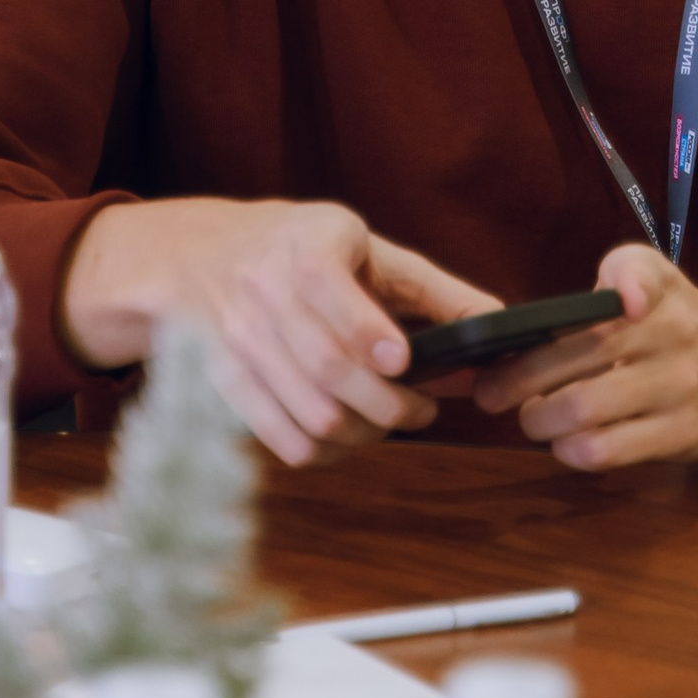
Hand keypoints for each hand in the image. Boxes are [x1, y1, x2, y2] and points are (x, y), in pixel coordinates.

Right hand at [60, 196, 500, 468]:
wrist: (199, 254)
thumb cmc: (303, 249)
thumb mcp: (367, 248)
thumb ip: (432, 289)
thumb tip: (498, 325)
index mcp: (305, 245)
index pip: (324, 284)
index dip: (364, 328)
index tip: (402, 361)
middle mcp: (262, 291)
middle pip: (324, 366)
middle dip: (385, 403)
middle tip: (421, 411)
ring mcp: (236, 341)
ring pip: (306, 412)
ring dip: (361, 434)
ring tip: (388, 422)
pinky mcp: (224, 385)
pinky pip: (279, 439)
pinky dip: (323, 452)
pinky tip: (346, 437)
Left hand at [474, 241, 697, 472]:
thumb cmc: (684, 323)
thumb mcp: (661, 277)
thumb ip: (624, 269)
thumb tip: (604, 291)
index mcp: (661, 292)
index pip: (633, 275)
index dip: (621, 285)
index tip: (591, 301)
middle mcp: (675, 334)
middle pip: (580, 356)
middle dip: (518, 380)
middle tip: (494, 392)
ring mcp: (681, 388)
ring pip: (586, 409)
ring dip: (540, 420)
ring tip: (531, 419)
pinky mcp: (682, 435)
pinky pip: (609, 450)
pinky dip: (572, 451)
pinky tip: (566, 444)